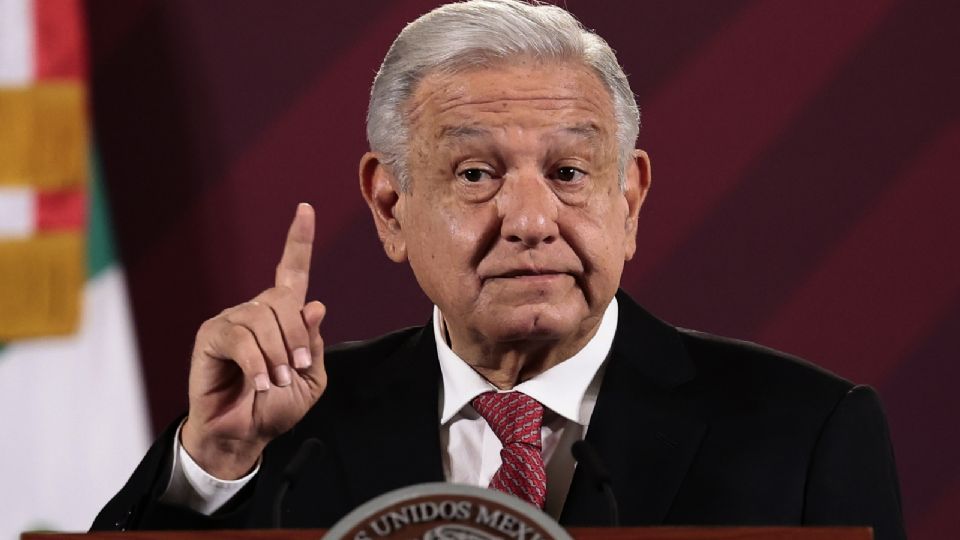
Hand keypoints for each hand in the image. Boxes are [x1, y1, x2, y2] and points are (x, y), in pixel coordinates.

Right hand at [181, 203, 326, 478]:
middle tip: (295, 369)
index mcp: (282, 316)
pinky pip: (241, 339)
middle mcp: (255, 311)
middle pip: (283, 301)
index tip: (305, 209)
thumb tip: (315, 304)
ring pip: (262, 320)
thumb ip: (313, 345)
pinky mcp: (210, 336)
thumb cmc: (275, 407)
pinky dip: (256, 364)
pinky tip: (258, 383)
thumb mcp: (310, 379)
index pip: (291, 271)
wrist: (243, 435)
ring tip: (274, 383)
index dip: (299, 240)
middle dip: (296, 338)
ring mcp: (231, 320)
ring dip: (276, 356)